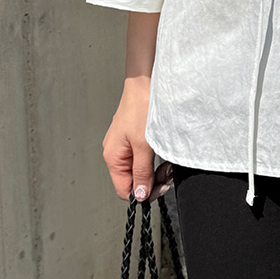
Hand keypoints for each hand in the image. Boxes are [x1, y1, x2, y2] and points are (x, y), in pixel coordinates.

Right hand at [102, 74, 172, 201]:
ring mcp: (123, 146)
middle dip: (151, 181)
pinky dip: (153, 159)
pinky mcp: (132, 138)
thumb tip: (140, 194)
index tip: (160, 187)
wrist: (144, 84)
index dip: (143, 193)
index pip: (125, 190)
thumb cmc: (140, 108)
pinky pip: (141, 157)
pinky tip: (162, 154)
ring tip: (167, 163)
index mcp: (113, 157)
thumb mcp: (144, 145)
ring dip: (154, 170)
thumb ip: (142, 172)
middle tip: (166, 173)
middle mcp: (115, 153)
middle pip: (132, 180)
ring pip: (139, 169)